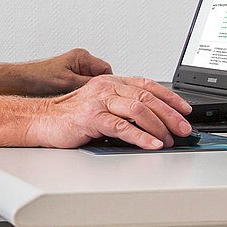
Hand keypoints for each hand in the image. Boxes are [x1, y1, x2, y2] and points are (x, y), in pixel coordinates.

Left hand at [24, 48, 113, 94]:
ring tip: (81, 102)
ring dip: (89, 94)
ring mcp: (74, 70)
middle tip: (94, 101)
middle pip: (101, 78)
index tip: (106, 97)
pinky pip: (83, 88)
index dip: (108, 85)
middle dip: (99, 90)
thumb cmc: (38, 78)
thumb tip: (104, 92)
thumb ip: (87, 84)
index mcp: (82, 57)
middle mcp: (80, 62)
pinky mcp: (69, 79)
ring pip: (93, 85)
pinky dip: (82, 95)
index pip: (107, 70)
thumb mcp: (67, 82)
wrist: (20, 82)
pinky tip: (75, 103)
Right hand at [24, 75, 192, 149]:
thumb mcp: (100, 104)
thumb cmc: (69, 116)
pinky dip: (140, 137)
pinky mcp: (91, 118)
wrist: (40, 120)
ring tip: (169, 140)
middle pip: (148, 97)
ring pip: (138, 109)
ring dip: (159, 126)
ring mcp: (98, 102)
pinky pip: (121, 127)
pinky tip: (151, 144)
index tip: (186, 110)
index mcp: (111, 82)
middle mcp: (106, 88)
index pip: (148, 85)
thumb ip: (121, 107)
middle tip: (184, 129)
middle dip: (171, 115)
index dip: (170, 97)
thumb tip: (151, 121)